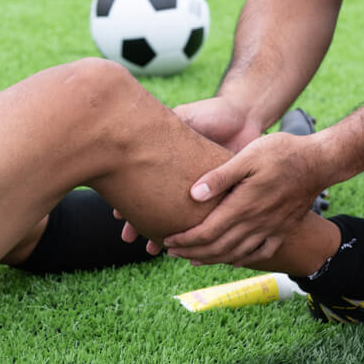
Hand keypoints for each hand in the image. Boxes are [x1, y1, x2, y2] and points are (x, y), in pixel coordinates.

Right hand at [116, 96, 264, 247]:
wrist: (246, 116)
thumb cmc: (211, 114)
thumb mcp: (184, 119)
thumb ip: (166, 131)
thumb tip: (135, 134)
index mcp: (169, 164)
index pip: (144, 184)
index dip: (130, 199)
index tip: (118, 214)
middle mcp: (183, 181)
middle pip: (158, 206)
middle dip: (143, 223)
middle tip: (129, 239)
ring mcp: (202, 192)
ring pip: (180, 218)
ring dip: (168, 233)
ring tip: (155, 249)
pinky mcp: (223, 197)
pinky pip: (208, 218)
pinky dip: (200, 232)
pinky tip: (192, 246)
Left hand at [162, 132, 325, 266]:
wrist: (320, 161)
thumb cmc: (282, 152)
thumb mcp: (248, 156)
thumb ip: (220, 176)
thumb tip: (193, 194)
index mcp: (243, 206)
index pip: (207, 232)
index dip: (185, 240)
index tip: (167, 241)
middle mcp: (256, 223)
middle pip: (218, 247)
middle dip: (192, 253)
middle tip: (171, 253)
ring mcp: (271, 229)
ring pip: (236, 254)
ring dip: (212, 260)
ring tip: (193, 260)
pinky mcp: (284, 230)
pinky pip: (261, 253)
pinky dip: (242, 260)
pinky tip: (232, 260)